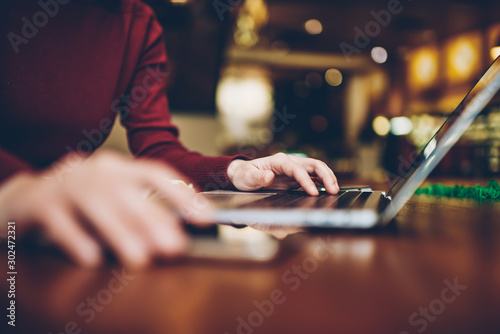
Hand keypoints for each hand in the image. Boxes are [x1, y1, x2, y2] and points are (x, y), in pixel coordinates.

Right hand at [0, 151, 213, 267]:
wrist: (26, 199)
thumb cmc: (81, 203)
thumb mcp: (112, 201)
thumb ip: (139, 213)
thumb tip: (175, 237)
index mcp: (118, 167)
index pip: (156, 174)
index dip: (183, 195)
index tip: (206, 218)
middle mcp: (96, 171)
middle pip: (128, 193)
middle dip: (153, 221)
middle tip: (174, 248)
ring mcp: (67, 184)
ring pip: (98, 207)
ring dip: (121, 234)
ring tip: (140, 260)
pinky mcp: (40, 203)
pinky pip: (61, 222)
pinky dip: (77, 240)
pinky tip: (92, 259)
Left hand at [227, 153, 338, 195]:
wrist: (244, 175)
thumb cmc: (244, 176)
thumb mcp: (246, 177)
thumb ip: (257, 178)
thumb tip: (269, 177)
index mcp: (278, 161)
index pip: (296, 168)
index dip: (306, 180)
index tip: (313, 192)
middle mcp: (290, 162)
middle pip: (313, 164)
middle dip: (325, 175)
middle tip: (333, 190)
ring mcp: (295, 168)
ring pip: (317, 169)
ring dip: (328, 178)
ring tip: (335, 191)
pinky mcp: (297, 177)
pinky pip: (314, 177)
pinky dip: (323, 182)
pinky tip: (329, 191)